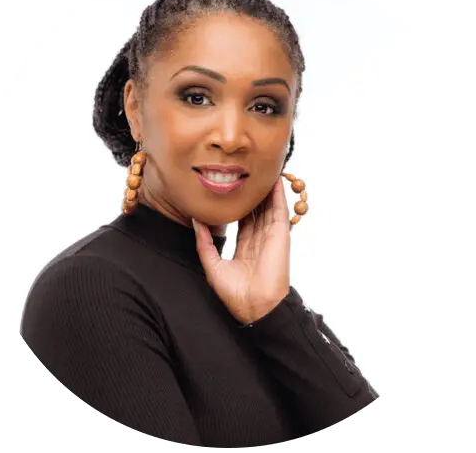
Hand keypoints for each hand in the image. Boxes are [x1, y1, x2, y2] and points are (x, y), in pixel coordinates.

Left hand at [192, 176, 290, 324]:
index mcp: (245, 246)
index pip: (242, 219)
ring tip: (261, 169)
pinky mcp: (280, 233)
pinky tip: (274, 178)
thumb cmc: (236, 293)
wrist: (256, 306)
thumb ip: (204, 243)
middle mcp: (259, 238)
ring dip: (265, 189)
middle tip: (246, 173)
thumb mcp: (213, 266)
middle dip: (252, 193)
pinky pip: (279, 209)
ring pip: (268, 206)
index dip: (238, 203)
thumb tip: (195, 221)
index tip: (232, 188)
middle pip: (256, 209)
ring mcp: (271, 235)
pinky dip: (277, 193)